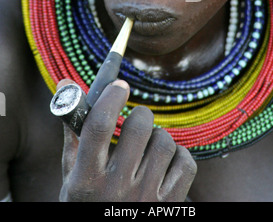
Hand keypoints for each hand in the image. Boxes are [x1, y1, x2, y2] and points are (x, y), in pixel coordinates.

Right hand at [58, 79, 196, 201]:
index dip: (110, 98)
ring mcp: (144, 200)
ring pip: (164, 142)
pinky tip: (166, 163)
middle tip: (136, 120)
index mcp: (85, 179)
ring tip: (148, 147)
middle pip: (138, 127)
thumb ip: (73, 133)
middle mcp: (115, 190)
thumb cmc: (88, 204)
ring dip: (158, 137)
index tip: (119, 85)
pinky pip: (186, 164)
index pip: (98, 125)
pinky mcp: (169, 207)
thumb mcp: (72, 176)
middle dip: (140, 115)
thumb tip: (67, 85)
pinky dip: (179, 157)